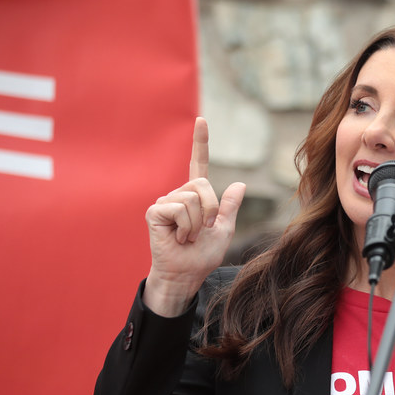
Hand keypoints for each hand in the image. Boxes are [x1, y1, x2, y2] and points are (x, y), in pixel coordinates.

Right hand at [143, 117, 245, 315]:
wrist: (187, 274)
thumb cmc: (203, 255)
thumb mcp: (224, 229)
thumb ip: (229, 207)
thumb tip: (239, 184)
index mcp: (196, 196)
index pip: (198, 164)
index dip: (200, 142)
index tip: (201, 120)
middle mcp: (179, 194)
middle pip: (203, 185)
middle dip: (211, 210)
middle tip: (201, 230)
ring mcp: (165, 201)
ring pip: (193, 198)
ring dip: (197, 223)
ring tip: (188, 236)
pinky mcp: (155, 211)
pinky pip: (179, 208)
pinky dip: (186, 226)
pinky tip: (178, 237)